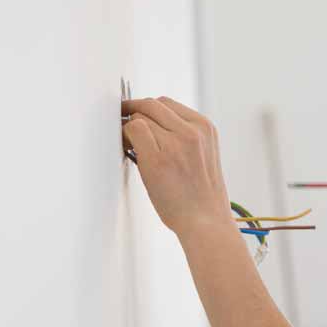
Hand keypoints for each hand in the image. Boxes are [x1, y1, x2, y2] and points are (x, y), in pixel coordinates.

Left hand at [121, 97, 230, 236]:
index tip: (136, 117)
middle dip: (133, 111)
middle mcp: (192, 131)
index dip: (147, 109)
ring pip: (139, 117)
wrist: (205, 221)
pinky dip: (125, 138)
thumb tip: (148, 122)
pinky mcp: (157, 158)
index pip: (167, 104)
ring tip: (129, 146)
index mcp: (205, 128)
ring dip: (129, 129)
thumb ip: (183, 135)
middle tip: (121, 123)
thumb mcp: (202, 155)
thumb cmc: (201, 194)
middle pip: (151, 105)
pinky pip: (132, 131)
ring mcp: (175, 143)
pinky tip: (127, 150)